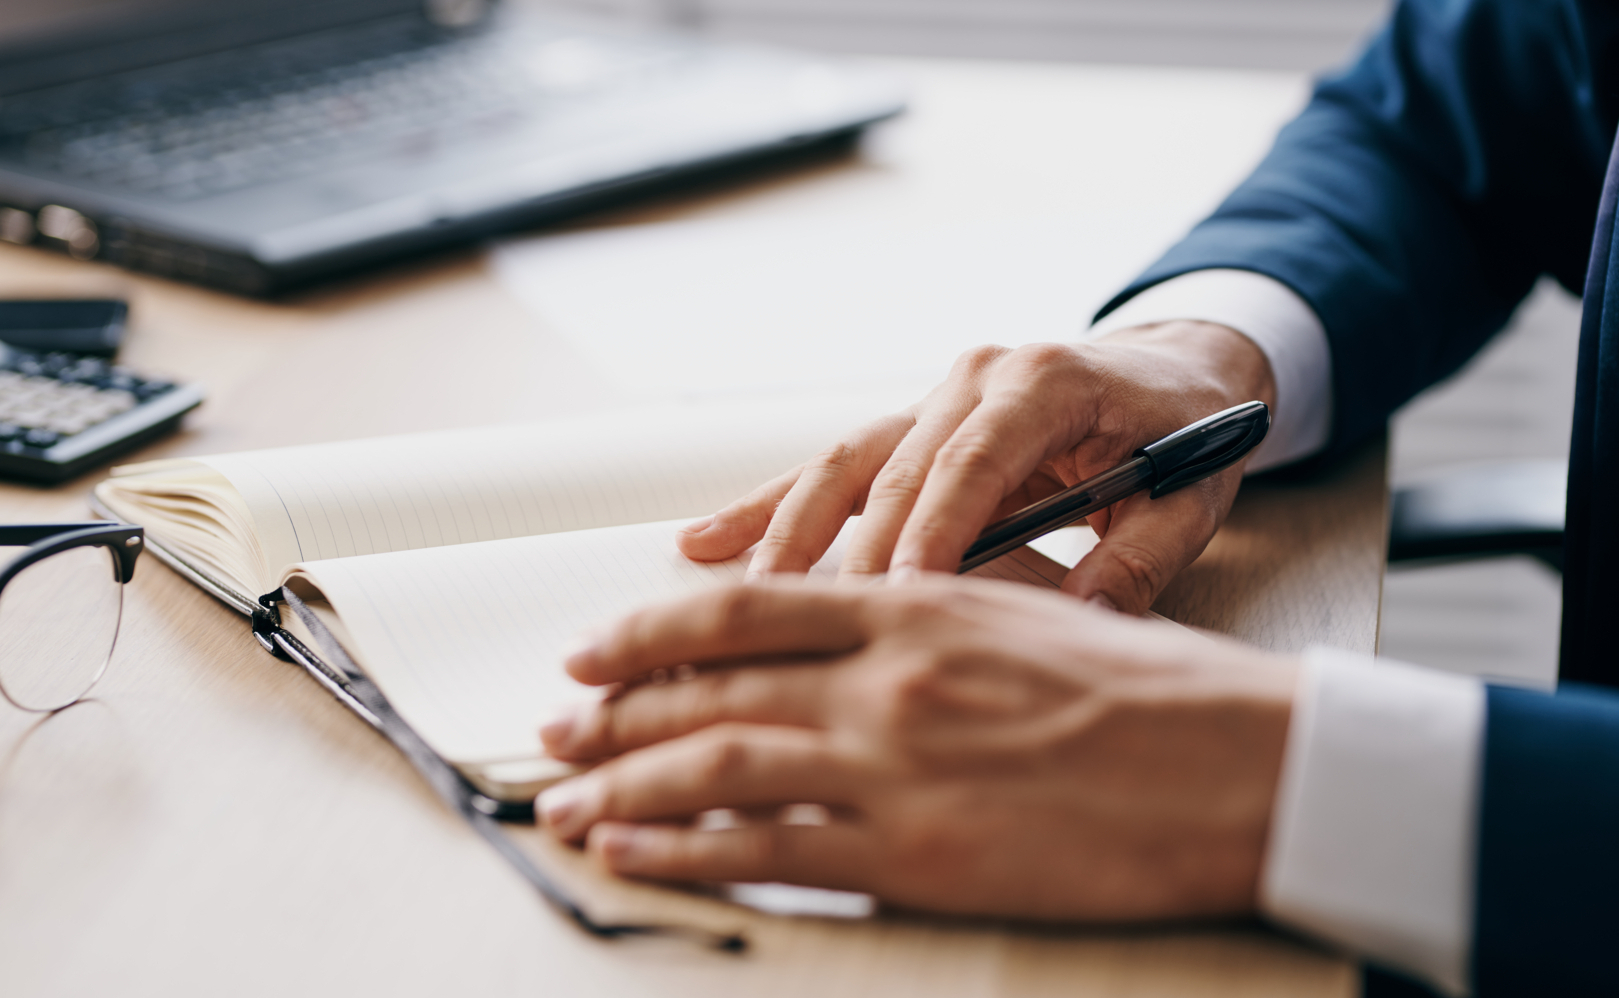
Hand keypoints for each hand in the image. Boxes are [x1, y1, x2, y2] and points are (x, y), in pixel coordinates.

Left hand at [538, 577, 1297, 920]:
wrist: (1242, 763)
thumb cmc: (1148, 689)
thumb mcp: (1024, 612)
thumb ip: (921, 619)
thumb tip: (842, 633)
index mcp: (916, 602)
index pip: (744, 607)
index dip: (648, 628)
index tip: (593, 651)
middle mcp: (887, 674)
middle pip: (710, 687)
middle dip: (614, 714)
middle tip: (553, 734)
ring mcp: (896, 763)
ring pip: (717, 764)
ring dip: (624, 785)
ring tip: (567, 803)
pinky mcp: (918, 852)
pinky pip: (770, 849)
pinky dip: (685, 850)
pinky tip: (638, 854)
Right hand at [674, 321, 1275, 613]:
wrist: (1176, 369)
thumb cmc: (1186, 434)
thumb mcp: (1189, 497)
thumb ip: (1140, 562)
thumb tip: (1078, 631)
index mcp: (1046, 382)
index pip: (971, 464)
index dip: (930, 534)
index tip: (898, 602)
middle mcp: (977, 377)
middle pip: (892, 467)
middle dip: (848, 552)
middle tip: (806, 630)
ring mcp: (936, 394)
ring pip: (844, 462)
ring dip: (784, 528)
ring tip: (733, 591)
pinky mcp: (913, 422)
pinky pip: (836, 464)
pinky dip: (772, 502)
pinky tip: (710, 540)